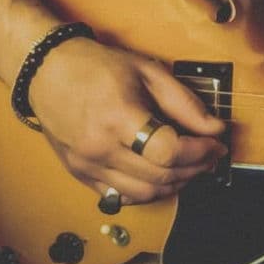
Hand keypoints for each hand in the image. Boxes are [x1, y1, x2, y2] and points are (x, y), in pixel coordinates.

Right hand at [27, 36, 226, 204]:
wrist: (48, 70)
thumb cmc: (94, 66)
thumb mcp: (148, 71)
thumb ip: (184, 102)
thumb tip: (213, 126)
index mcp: (118, 117)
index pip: (168, 151)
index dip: (200, 152)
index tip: (216, 144)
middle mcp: (100, 147)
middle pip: (159, 176)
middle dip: (195, 168)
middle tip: (210, 155)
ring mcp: (87, 164)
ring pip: (143, 194)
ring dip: (174, 184)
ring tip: (190, 166)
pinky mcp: (80, 173)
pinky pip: (120, 197)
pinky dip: (146, 192)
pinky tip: (160, 174)